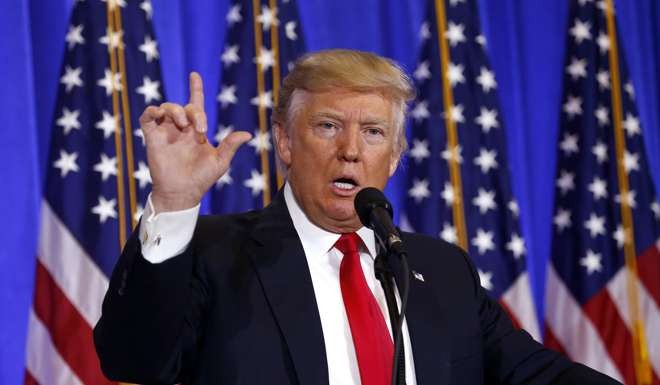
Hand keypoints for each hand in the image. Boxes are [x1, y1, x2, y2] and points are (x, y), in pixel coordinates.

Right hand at [140, 72, 251, 212]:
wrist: (182, 193)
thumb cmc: (202, 179)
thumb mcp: (220, 162)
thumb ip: (231, 146)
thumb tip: (248, 134)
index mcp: (196, 130)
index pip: (196, 104)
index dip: (196, 88)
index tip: (195, 75)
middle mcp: (180, 128)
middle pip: (185, 106)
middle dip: (195, 112)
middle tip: (201, 130)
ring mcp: (166, 131)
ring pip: (167, 107)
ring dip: (177, 111)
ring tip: (183, 125)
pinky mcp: (152, 137)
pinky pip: (147, 117)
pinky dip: (152, 111)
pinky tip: (159, 113)